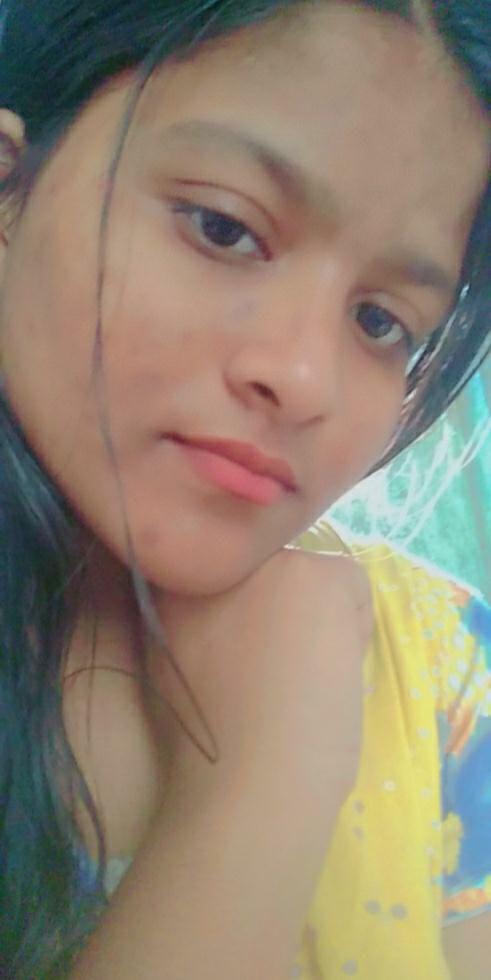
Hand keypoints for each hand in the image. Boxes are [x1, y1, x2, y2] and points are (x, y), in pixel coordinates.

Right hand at [149, 547, 371, 823]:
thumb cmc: (214, 741)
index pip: (231, 568)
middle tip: (274, 673)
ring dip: (317, 620)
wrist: (249, 780)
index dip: (249, 612)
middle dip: (283, 612)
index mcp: (173, 578)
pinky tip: (327, 672)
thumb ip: (190, 617)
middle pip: (275, 567)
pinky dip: (353, 626)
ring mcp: (268, 558)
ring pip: (313, 575)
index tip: (245, 657)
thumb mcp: (172, 663)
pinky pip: (353, 584)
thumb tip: (233, 602)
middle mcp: (216, 554)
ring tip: (298, 679)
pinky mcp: (319, 573)